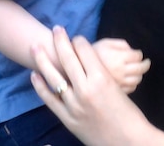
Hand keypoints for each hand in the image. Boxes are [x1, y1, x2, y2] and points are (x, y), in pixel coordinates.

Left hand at [30, 26, 155, 145]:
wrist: (127, 140)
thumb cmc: (129, 115)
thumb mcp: (119, 88)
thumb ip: (102, 76)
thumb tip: (90, 64)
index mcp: (102, 79)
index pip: (85, 52)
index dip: (80, 41)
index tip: (76, 37)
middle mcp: (85, 89)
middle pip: (68, 59)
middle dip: (60, 41)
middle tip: (56, 29)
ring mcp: (74, 104)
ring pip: (54, 77)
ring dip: (43, 60)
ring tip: (35, 47)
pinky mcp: (67, 118)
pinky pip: (49, 99)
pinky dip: (40, 86)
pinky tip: (34, 75)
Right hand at [91, 38, 150, 93]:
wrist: (76, 71)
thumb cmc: (92, 54)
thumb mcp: (105, 42)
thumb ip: (121, 44)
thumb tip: (133, 51)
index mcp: (118, 58)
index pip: (137, 56)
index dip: (138, 54)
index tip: (137, 54)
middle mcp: (120, 72)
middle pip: (140, 69)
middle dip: (145, 64)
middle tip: (145, 62)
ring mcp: (119, 83)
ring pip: (137, 80)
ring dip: (139, 74)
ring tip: (137, 71)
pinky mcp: (115, 92)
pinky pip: (130, 89)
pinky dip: (133, 84)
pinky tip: (129, 80)